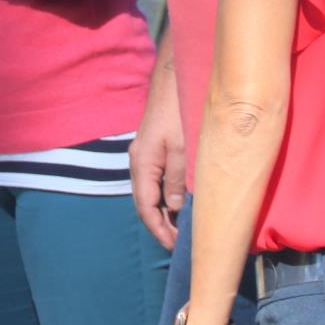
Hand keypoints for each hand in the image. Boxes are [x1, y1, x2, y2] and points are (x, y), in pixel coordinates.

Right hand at [131, 62, 188, 247]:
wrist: (176, 76)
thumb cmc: (180, 110)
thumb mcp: (183, 148)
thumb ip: (177, 180)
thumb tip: (173, 208)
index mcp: (142, 163)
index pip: (146, 207)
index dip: (159, 230)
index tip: (175, 247)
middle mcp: (140, 160)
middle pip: (146, 202)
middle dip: (162, 224)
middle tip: (182, 243)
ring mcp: (146, 153)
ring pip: (152, 191)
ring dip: (166, 210)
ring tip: (184, 227)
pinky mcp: (155, 146)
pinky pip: (158, 178)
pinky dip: (168, 194)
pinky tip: (182, 200)